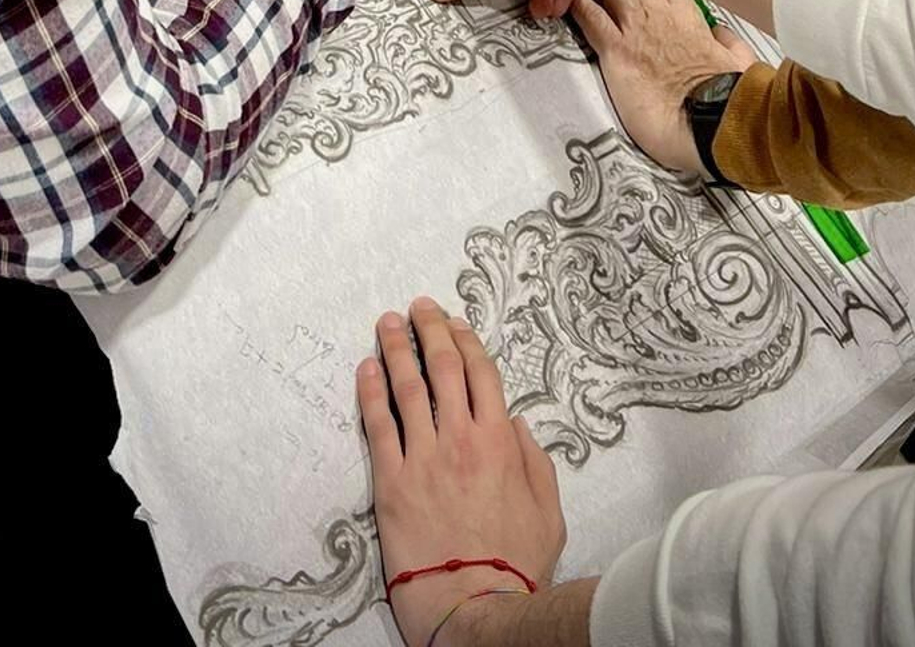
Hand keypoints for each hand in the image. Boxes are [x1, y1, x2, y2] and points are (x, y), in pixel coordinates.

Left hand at [358, 297, 564, 646]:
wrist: (473, 605)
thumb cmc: (515, 565)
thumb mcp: (548, 510)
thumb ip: (534, 460)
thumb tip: (514, 423)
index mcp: (499, 441)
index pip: (480, 373)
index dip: (465, 340)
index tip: (453, 321)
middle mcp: (459, 438)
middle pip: (441, 367)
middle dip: (428, 330)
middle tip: (418, 307)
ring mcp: (422, 457)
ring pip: (405, 386)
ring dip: (395, 348)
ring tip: (386, 323)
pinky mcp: (391, 481)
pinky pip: (378, 425)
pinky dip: (370, 392)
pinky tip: (365, 369)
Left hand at [569, 0, 756, 176]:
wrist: (710, 123)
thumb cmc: (726, 99)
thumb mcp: (739, 64)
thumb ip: (729, 42)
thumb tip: (722, 33)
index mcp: (689, 18)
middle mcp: (661, 16)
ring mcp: (637, 30)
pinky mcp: (617, 50)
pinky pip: (591, 17)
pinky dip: (576, 1)